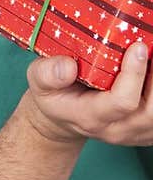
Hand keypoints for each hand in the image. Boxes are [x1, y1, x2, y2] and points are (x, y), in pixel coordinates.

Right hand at [21, 44, 152, 146]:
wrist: (62, 119)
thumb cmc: (53, 95)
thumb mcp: (38, 81)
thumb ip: (47, 74)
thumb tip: (68, 66)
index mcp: (90, 116)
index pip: (122, 102)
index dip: (134, 74)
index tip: (137, 46)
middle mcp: (116, 129)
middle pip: (151, 111)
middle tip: (150, 47)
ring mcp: (134, 133)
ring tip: (152, 56)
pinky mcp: (146, 131)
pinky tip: (151, 70)